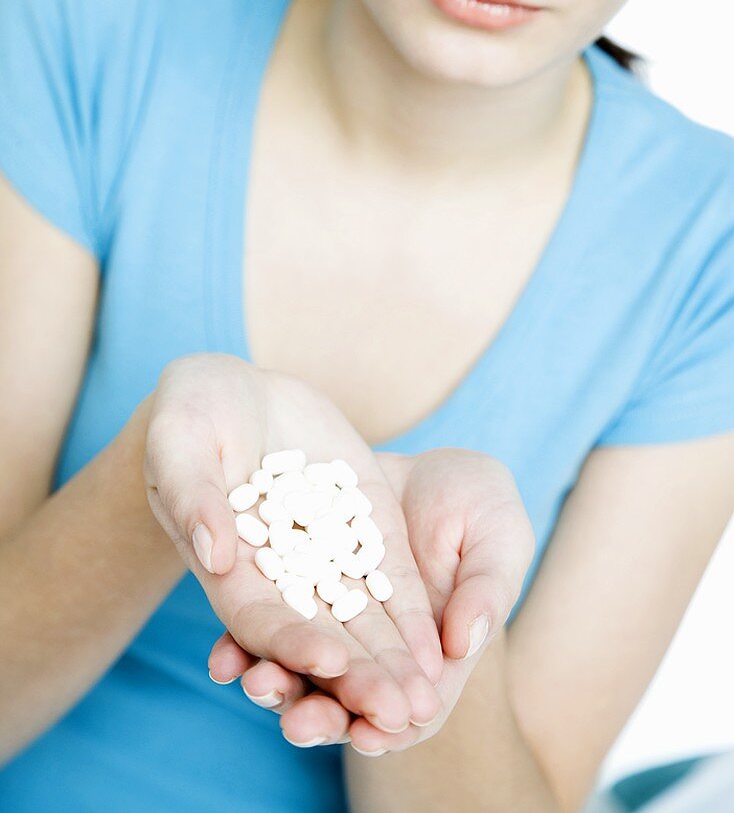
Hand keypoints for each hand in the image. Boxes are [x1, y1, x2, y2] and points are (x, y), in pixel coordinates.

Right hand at [142, 354, 443, 733]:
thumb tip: (215, 556)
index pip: (259, 619)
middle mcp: (279, 570)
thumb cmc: (185, 412)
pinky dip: (409, 608)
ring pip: (360, 614)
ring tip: (426, 702)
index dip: (291, 644)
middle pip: (318, 632)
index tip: (329, 664)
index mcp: (226, 565)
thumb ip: (192, 497)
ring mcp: (323, 545)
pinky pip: (386, 569)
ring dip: (392, 658)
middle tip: (399, 713)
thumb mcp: (177, 443)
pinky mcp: (358, 516)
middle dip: (358, 675)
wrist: (230, 386)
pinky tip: (437, 645)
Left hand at [208, 447, 534, 752]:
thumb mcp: (497, 538)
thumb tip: (461, 644)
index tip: (372, 733)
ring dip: (275, 686)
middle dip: (320, 716)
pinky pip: (265, 625)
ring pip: (299, 670)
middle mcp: (372, 651)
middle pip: (344, 699)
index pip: (409, 708)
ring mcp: (330, 622)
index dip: (390, 726)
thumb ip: (486, 589)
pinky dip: (242, 646)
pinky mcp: (294, 587)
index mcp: (430, 657)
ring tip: (255, 683)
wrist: (425, 464)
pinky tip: (222, 657)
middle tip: (300, 723)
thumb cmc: (478, 504)